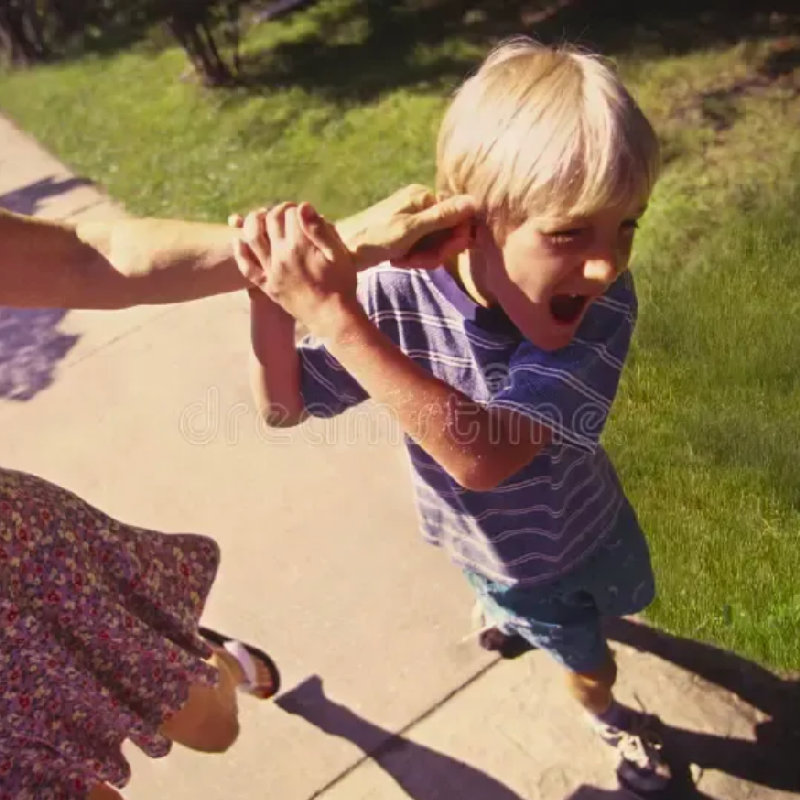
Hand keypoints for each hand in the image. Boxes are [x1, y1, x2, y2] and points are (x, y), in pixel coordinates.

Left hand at [233, 202, 358, 334]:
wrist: (332, 317)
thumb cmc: (341, 284)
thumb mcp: (338, 254)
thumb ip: (320, 229)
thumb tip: (303, 206)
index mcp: (301, 246)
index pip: (290, 213)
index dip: (296, 208)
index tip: (302, 211)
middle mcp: (282, 256)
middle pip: (270, 221)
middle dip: (277, 211)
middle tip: (286, 213)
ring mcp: (272, 271)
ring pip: (253, 238)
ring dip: (254, 222)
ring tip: (262, 218)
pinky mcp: (268, 286)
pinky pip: (247, 267)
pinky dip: (240, 252)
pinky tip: (238, 241)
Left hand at [336, 184, 475, 270]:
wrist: (342, 251)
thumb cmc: (374, 239)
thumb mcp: (411, 230)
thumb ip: (442, 216)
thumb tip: (474, 202)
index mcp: (423, 196)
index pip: (458, 218)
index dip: (452, 242)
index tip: (437, 256)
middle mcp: (420, 202)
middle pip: (447, 233)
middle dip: (434, 252)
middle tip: (413, 261)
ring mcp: (413, 217)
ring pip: (435, 243)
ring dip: (422, 257)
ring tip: (403, 261)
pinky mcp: (406, 231)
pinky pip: (423, 247)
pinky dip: (414, 257)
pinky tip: (400, 260)